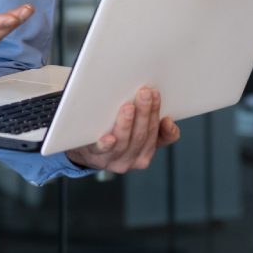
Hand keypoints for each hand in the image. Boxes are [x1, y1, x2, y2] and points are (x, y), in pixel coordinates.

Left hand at [65, 87, 180, 172]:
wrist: (85, 150)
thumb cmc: (113, 132)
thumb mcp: (135, 129)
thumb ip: (147, 117)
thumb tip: (156, 97)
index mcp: (147, 148)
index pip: (161, 137)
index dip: (167, 129)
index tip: (167, 115)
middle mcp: (133, 157)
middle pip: (143, 136)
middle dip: (145, 113)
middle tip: (145, 93)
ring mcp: (115, 159)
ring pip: (125, 143)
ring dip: (127, 125)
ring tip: (128, 107)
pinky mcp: (95, 156)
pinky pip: (101, 151)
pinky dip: (106, 144)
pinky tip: (109, 138)